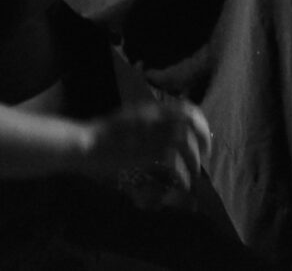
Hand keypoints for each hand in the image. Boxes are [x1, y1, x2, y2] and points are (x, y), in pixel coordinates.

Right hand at [83, 97, 212, 182]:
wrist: (85, 144)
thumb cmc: (105, 137)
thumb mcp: (131, 121)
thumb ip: (150, 123)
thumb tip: (170, 131)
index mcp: (151, 109)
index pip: (186, 108)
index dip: (200, 122)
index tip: (204, 136)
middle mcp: (154, 117)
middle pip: (190, 120)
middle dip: (204, 137)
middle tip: (205, 154)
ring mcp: (149, 133)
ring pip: (184, 141)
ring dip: (194, 158)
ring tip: (194, 172)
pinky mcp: (144, 153)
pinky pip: (172, 162)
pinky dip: (182, 173)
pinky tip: (182, 183)